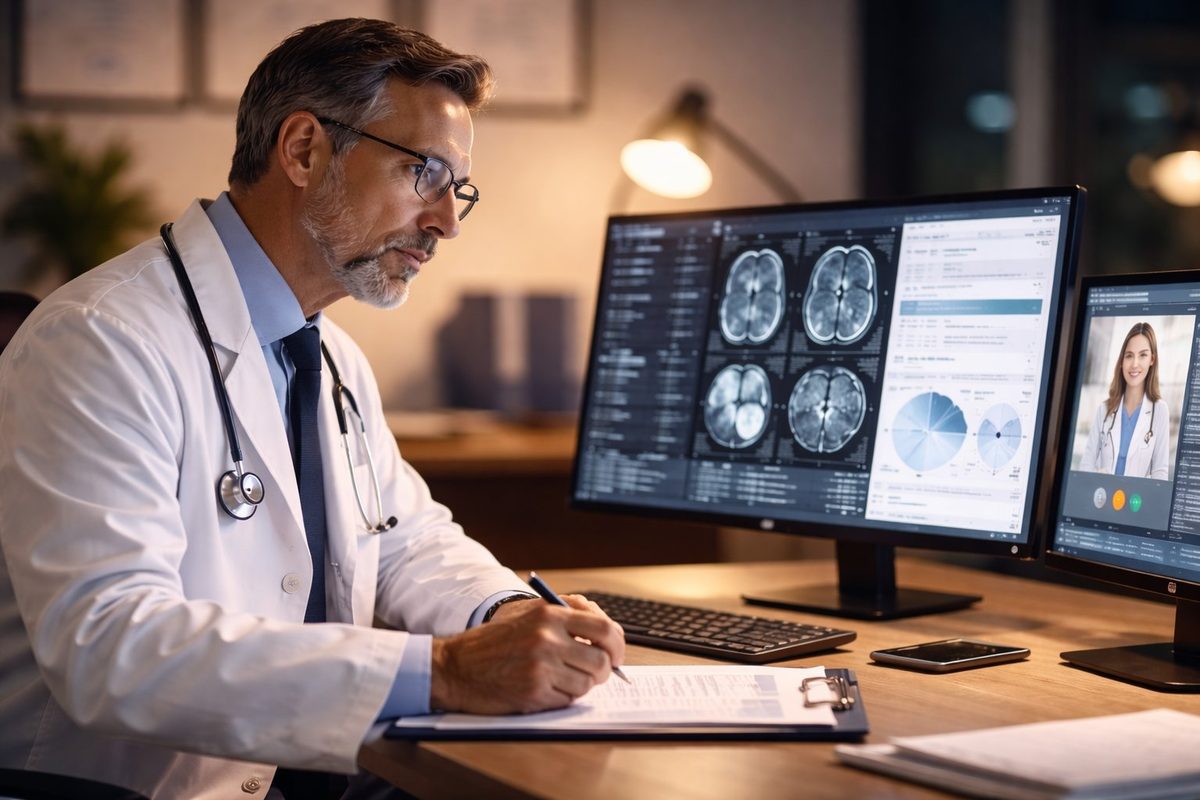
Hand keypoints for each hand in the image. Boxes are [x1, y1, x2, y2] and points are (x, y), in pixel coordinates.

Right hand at [430, 594, 625, 713]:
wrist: (456, 666)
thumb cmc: (495, 640)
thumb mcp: (528, 613)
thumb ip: (568, 612)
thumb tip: (608, 630)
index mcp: (549, 614)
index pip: (605, 629)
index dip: (618, 645)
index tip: (617, 654)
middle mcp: (547, 638)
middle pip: (602, 660)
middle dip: (605, 671)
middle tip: (597, 673)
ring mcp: (540, 666)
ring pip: (587, 683)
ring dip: (581, 685)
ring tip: (563, 679)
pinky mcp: (533, 693)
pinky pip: (568, 699)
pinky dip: (563, 697)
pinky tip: (545, 689)